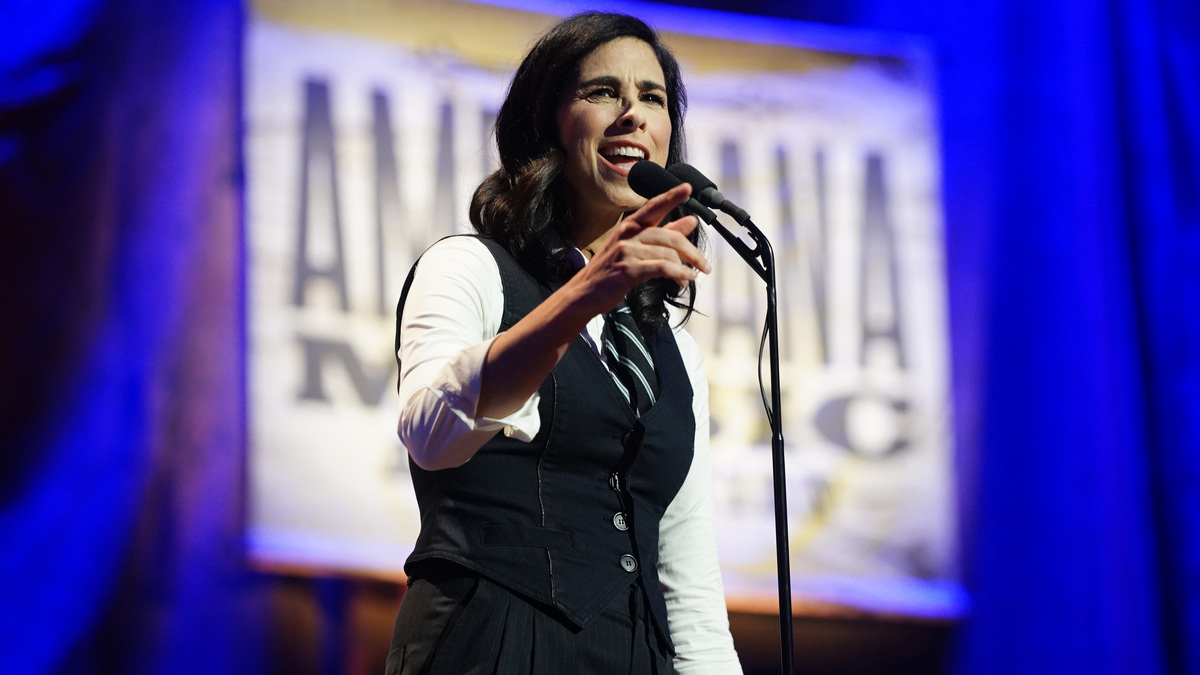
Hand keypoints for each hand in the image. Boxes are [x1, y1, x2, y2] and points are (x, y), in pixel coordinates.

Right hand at [570, 183, 711, 315]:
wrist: (584, 294)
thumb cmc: (610, 271)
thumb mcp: (634, 249)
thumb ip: (664, 234)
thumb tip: (690, 221)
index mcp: (630, 226)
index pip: (654, 206)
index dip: (672, 196)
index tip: (688, 187)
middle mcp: (628, 234)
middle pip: (669, 236)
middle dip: (692, 252)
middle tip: (705, 265)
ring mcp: (626, 251)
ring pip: (667, 253)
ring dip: (684, 268)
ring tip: (689, 278)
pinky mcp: (628, 269)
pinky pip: (662, 268)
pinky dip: (678, 274)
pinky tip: (684, 280)